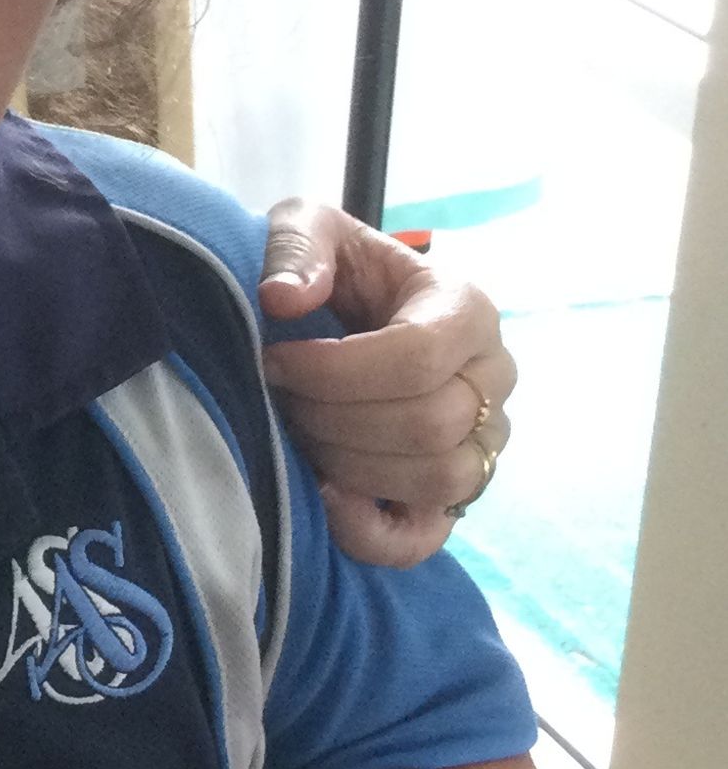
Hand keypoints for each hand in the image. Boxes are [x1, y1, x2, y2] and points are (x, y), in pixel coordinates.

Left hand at [255, 199, 515, 564]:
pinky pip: (424, 538)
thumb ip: (298, 248)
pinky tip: (324, 494)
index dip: (336, 371)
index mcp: (467, 310)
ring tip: (301, 430)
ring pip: (436, 479)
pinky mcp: (449, 496)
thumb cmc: (333, 271)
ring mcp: (481, 444)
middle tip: (281, 397)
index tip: (276, 360)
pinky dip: (370, 532)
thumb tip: (285, 299)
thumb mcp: (309, 230)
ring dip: (349, 463)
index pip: (420, 359)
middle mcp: (492, 380)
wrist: (339, 316)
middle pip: (428, 424)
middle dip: (334, 417)